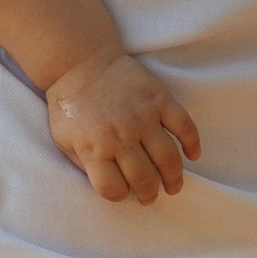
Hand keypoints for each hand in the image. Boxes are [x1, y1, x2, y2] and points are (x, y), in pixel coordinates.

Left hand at [44, 52, 201, 205]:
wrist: (80, 61)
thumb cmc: (70, 105)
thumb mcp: (63, 141)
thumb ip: (84, 165)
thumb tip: (108, 184)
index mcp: (93, 149)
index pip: (113, 189)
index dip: (120, 195)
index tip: (124, 192)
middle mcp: (120, 136)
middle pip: (144, 179)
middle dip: (149, 194)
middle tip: (151, 196)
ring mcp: (142, 117)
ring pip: (168, 158)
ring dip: (174, 178)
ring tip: (173, 185)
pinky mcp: (159, 99)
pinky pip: (184, 126)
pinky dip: (192, 143)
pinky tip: (192, 154)